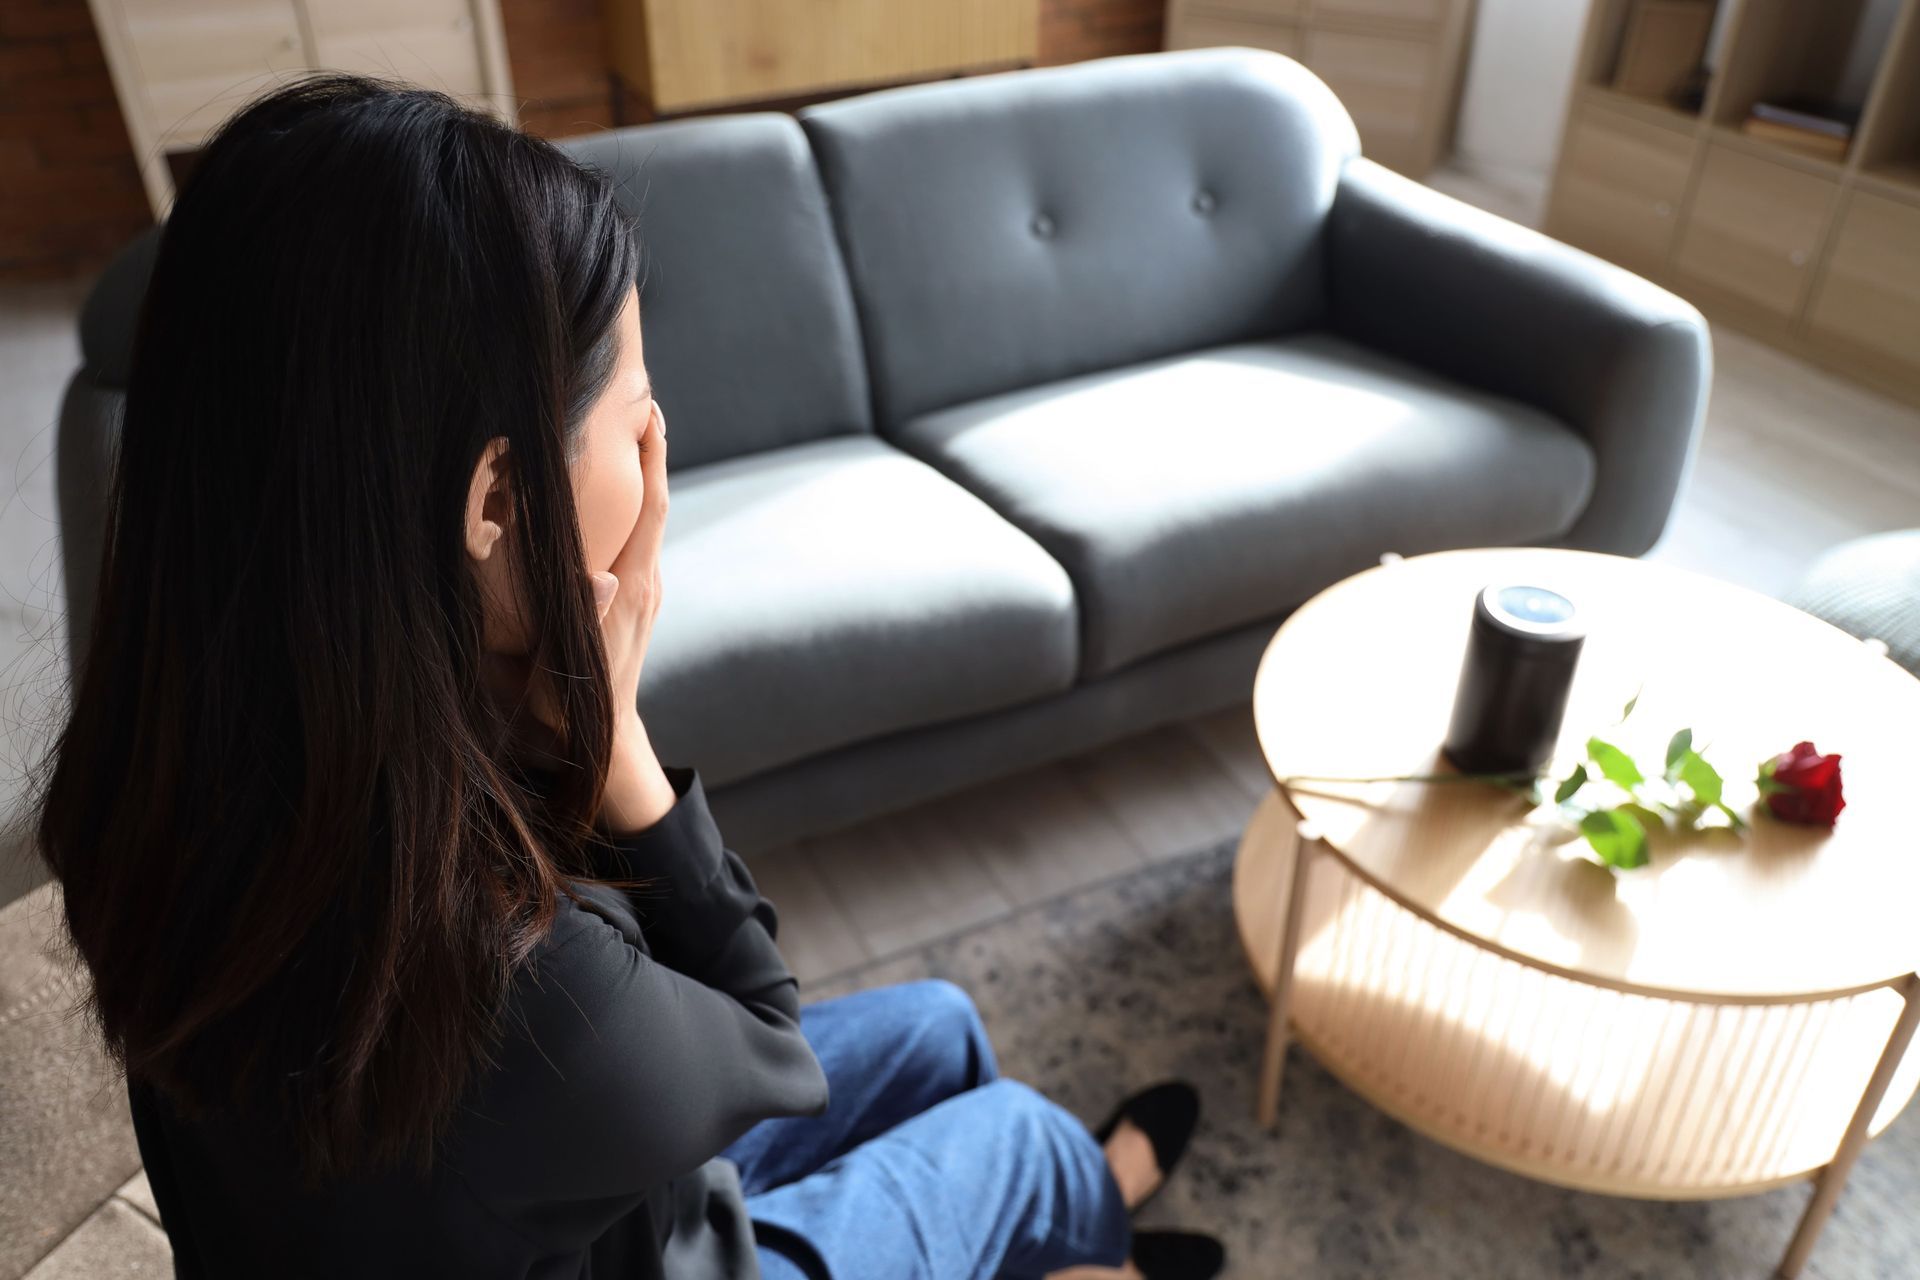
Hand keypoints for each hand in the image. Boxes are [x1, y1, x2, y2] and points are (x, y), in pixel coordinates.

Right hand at [590, 402, 676, 833]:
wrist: (603, 740)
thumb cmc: (570, 701)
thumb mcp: (569, 662)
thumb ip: (584, 618)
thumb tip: (606, 576)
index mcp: (631, 585)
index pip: (648, 509)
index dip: (650, 461)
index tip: (649, 412)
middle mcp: (645, 580)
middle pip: (655, 501)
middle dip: (653, 451)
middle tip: (644, 399)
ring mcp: (645, 589)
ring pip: (649, 518)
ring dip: (644, 474)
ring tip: (633, 429)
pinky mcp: (637, 599)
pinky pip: (641, 536)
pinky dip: (635, 503)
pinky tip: (618, 489)